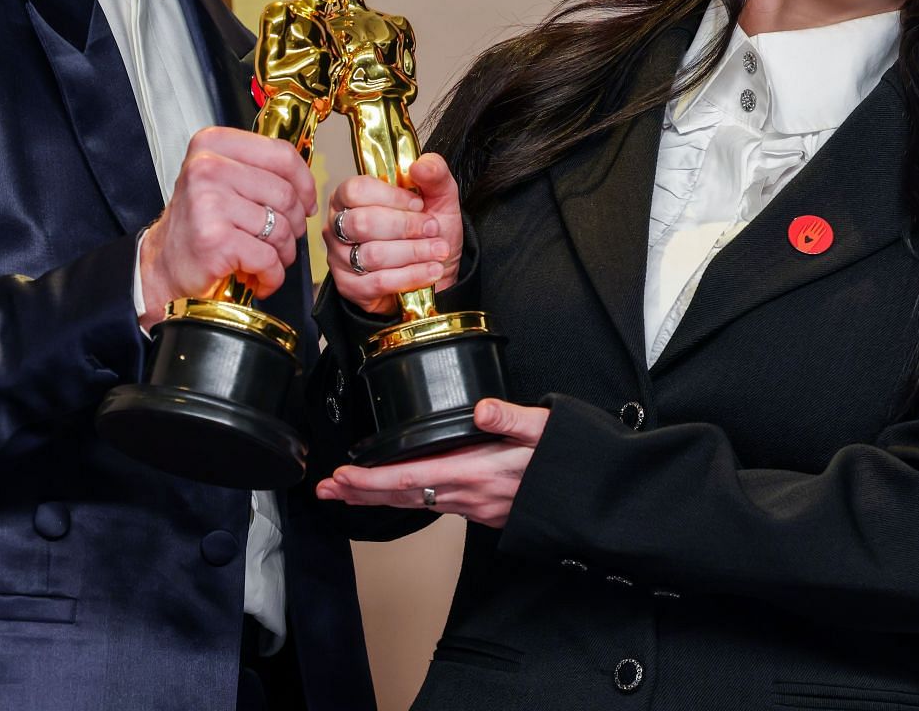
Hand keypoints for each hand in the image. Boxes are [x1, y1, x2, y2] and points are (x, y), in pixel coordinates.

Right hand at [137, 127, 317, 326]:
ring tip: (265, 258)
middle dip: (294, 223)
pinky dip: (271, 274)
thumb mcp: (222, 180)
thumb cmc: (198, 225)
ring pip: (280, 227)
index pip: (281, 153)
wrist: (162, 267)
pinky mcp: (215, 240)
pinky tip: (258, 276)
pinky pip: (268, 258)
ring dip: (282, 252)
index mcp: (212, 145)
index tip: (306, 201)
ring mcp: (209, 203)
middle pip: (285, 194)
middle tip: (281, 238)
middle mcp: (207, 168)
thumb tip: (305, 179)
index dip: (304, 182)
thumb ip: (258, 169)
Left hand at [315, 399, 546, 527]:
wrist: (591, 498)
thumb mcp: (546, 429)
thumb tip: (483, 408)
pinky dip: (406, 497)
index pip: (412, 477)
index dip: (373, 479)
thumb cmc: (569, 461)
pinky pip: (434, 504)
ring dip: (378, 496)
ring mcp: (475, 506)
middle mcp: (471, 495)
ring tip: (348, 489)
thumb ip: (512, 417)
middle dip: (361, 493)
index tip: (343, 475)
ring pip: (415, 502)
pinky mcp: (483, 510)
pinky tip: (397, 491)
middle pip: (403, 496)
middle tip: (326, 488)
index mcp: (479, 472)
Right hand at [324, 152, 462, 314]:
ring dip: (413, 252)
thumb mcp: (439, 197)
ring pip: (372, 254)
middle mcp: (338, 225)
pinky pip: (378, 282)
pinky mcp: (350, 287)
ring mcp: (339, 258)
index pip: (356, 190)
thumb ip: (434, 174)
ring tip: (438, 251)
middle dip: (405, 227)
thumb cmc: (429, 230)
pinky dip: (411, 276)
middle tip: (433, 229)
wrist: (436, 269)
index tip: (419, 204)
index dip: (390, 197)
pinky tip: (431, 271)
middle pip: (361, 222)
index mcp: (350, 197)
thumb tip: (421, 166)